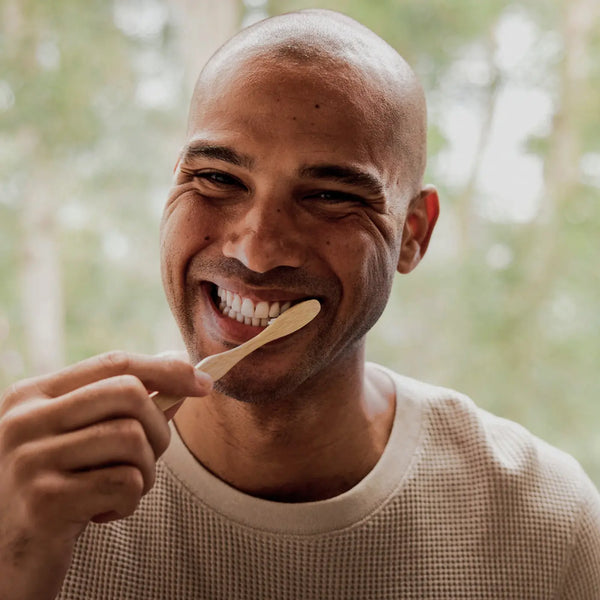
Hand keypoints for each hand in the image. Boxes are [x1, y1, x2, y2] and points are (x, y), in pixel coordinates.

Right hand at [0, 351, 211, 599]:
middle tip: (147, 460)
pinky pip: (125, 483)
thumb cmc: (57, 491)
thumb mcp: (84, 442)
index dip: (166, 369)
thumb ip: (126, 410)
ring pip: (132, 438)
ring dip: (144, 472)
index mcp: (33, 395)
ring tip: (119, 492)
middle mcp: (25, 419)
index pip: (114, 363)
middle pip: (129, 393)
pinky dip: (129, 502)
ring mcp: (30, 459)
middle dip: (158, 428)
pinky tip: (100, 514)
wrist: (6, 561)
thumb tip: (187, 381)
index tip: (203, 383)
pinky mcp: (44, 501)